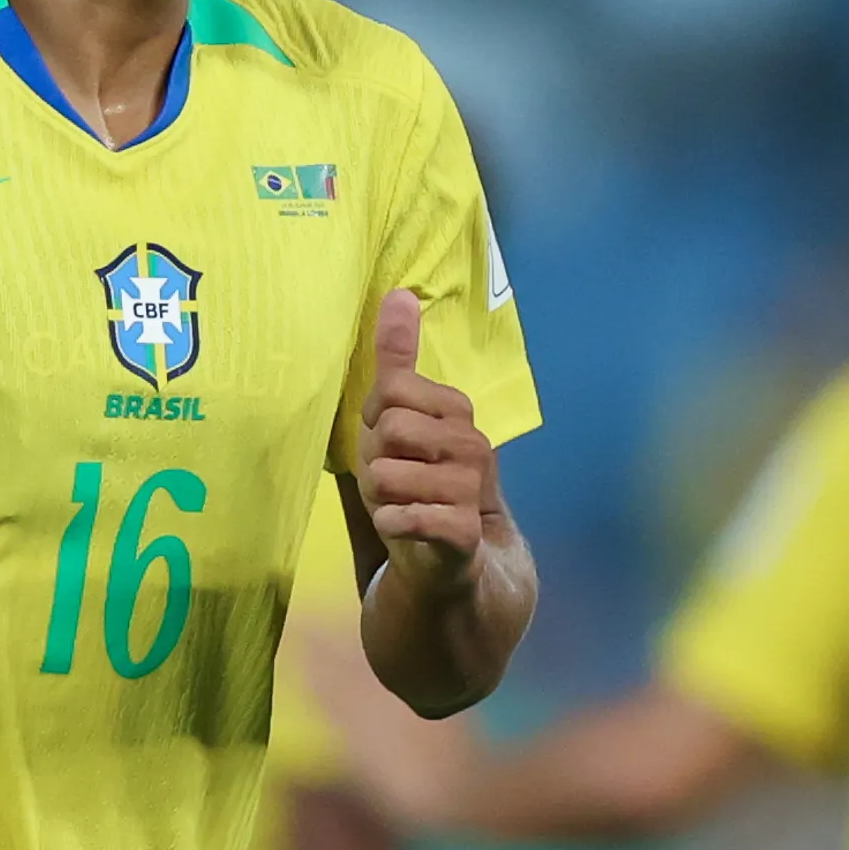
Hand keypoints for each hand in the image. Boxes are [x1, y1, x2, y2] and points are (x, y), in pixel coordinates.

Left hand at [357, 291, 500, 591]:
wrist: (452, 556)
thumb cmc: (415, 478)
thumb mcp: (398, 417)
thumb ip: (398, 359)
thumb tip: (399, 292)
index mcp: (457, 409)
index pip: (391, 391)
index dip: (375, 421)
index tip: (391, 443)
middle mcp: (473, 443)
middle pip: (389, 429)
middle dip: (376, 460)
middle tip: (396, 479)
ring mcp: (472, 488)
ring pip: (388, 474)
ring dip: (380, 497)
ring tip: (402, 505)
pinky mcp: (463, 531)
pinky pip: (405, 517)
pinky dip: (392, 525)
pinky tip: (407, 529)